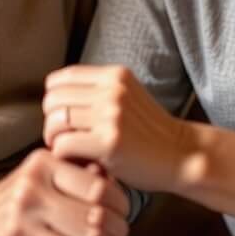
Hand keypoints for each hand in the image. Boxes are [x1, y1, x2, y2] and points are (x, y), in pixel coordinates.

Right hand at [0, 148, 128, 235]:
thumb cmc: (24, 194)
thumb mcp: (45, 171)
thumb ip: (79, 170)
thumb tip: (115, 183)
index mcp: (43, 164)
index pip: (97, 187)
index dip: (120, 204)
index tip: (123, 212)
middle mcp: (31, 192)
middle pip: (93, 221)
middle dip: (115, 234)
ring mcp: (22, 225)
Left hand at [43, 65, 186, 192]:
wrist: (183, 155)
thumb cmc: (150, 131)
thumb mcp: (127, 96)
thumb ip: (98, 91)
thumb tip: (54, 96)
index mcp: (115, 74)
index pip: (62, 78)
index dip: (53, 98)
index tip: (62, 116)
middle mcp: (112, 90)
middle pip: (53, 99)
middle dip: (51, 120)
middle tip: (62, 137)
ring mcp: (111, 115)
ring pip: (55, 122)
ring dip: (55, 139)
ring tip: (68, 149)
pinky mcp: (109, 143)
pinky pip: (64, 145)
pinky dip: (63, 156)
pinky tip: (78, 161)